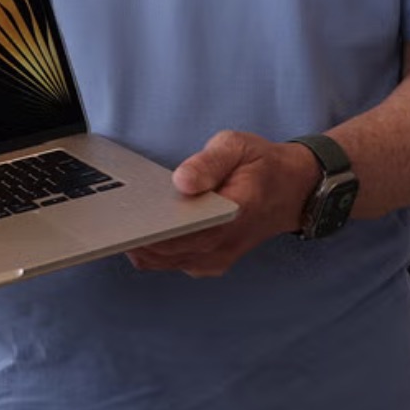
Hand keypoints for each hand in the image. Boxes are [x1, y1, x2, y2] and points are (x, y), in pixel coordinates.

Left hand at [123, 130, 316, 277]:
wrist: (292, 191)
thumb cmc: (262, 165)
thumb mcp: (238, 146)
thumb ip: (209, 162)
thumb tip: (181, 182)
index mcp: (234, 213)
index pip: (184, 233)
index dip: (150, 231)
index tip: (126, 218)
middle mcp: (223, 245)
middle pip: (164, 251)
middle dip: (136, 234)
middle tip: (117, 212)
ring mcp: (214, 259)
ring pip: (162, 260)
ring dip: (141, 242)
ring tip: (127, 216)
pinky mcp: (207, 263)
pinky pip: (169, 262)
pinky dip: (153, 248)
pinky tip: (144, 225)